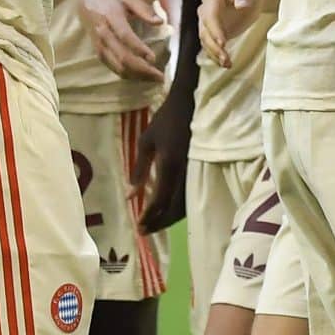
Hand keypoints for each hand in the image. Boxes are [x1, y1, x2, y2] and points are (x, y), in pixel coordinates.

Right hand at [79, 0, 168, 83]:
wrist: (85, 1)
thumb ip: (144, 9)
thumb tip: (160, 22)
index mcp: (111, 17)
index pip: (124, 35)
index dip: (138, 48)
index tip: (153, 58)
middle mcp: (103, 34)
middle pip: (121, 56)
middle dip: (141, 69)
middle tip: (160, 76)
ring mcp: (99, 45)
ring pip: (117, 66)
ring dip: (136, 75)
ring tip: (154, 79)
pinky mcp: (98, 52)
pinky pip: (112, 67)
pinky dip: (127, 74)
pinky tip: (141, 77)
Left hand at [128, 95, 192, 233]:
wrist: (193, 102)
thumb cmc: (166, 119)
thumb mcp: (147, 141)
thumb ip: (139, 169)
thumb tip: (131, 195)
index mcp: (169, 164)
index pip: (160, 199)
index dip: (150, 216)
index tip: (139, 226)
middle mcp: (185, 171)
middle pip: (174, 207)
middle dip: (159, 222)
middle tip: (144, 231)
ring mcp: (197, 170)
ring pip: (186, 204)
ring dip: (170, 218)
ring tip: (155, 224)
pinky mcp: (203, 168)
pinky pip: (192, 195)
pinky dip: (180, 208)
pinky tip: (170, 210)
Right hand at [199, 0, 268, 67]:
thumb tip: (240, 5)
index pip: (210, 16)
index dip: (215, 30)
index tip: (223, 43)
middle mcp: (205, 11)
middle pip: (205, 32)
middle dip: (214, 47)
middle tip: (226, 59)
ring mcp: (208, 23)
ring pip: (206, 41)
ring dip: (215, 54)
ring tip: (228, 64)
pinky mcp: (213, 33)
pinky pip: (211, 46)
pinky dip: (217, 56)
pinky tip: (227, 64)